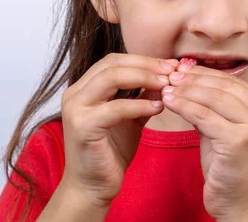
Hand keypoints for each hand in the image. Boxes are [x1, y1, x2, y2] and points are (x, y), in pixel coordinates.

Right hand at [58, 53, 176, 207]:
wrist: (93, 187)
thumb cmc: (110, 151)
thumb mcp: (131, 117)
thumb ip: (143, 96)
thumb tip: (165, 77)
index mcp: (84, 88)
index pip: (114, 60)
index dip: (143, 60)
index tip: (170, 65)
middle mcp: (75, 94)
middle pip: (113, 64)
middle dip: (146, 65)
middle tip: (172, 71)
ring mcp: (76, 109)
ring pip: (111, 78)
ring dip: (144, 78)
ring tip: (167, 85)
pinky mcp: (83, 127)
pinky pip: (116, 108)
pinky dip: (139, 105)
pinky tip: (158, 108)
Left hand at [161, 64, 247, 219]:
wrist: (241, 207)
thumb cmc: (230, 172)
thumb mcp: (223, 133)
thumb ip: (213, 110)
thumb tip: (188, 83)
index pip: (234, 83)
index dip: (207, 73)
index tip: (183, 69)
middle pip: (225, 87)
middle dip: (195, 78)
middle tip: (171, 73)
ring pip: (214, 98)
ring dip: (187, 90)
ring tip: (167, 86)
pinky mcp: (240, 141)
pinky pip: (205, 116)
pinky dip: (184, 106)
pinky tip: (169, 101)